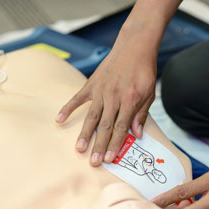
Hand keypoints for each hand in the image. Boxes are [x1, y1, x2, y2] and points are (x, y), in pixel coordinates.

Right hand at [56, 38, 156, 166]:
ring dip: (85, 134)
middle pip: (105, 126)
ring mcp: (101, 90)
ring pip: (92, 116)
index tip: (109, 159)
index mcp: (129, 100)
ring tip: (79, 149)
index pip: (121, 128)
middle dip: (99, 145)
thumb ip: (141, 115)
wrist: (134, 46)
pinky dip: (68, 108)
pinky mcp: (92, 84)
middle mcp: (114, 97)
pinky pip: (78, 98)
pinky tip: (59, 120)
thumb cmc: (143, 71)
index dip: (115, 145)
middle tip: (93, 162)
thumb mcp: (149, 93)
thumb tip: (136, 135)